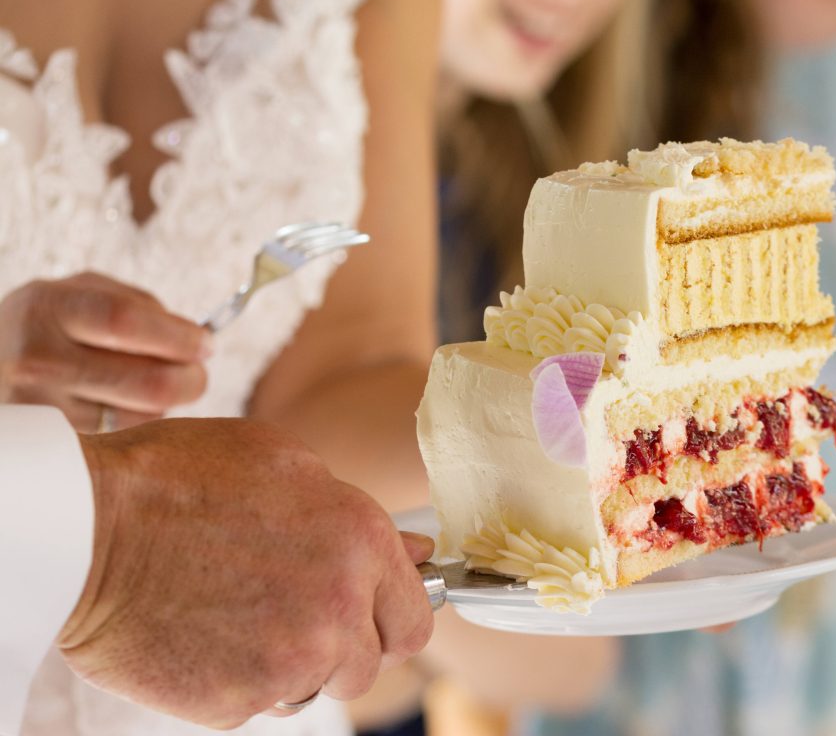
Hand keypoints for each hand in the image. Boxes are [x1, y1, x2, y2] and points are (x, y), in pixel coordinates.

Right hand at [0, 273, 210, 431]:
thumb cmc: (50, 323)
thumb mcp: (81, 292)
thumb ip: (140, 305)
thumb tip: (196, 339)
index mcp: (50, 309)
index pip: (126, 323)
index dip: (178, 337)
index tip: (206, 344)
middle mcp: (39, 360)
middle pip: (146, 382)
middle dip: (190, 378)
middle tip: (197, 372)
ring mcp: (42, 408)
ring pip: (141, 417)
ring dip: (168, 403)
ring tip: (158, 384)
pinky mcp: (53, 442)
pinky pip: (122, 438)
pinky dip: (142, 422)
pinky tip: (130, 405)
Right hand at [59, 418, 434, 728]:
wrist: (86, 529)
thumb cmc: (180, 481)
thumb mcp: (284, 463)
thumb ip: (357, 515)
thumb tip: (414, 552)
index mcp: (361, 542)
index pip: (416, 617)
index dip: (392, 616)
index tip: (370, 613)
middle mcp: (337, 608)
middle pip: (371, 664)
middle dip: (344, 646)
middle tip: (295, 614)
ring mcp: (288, 663)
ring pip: (316, 687)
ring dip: (292, 665)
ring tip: (242, 616)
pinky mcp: (235, 704)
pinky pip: (258, 704)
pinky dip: (238, 681)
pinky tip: (207, 634)